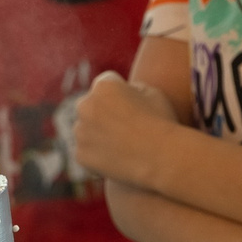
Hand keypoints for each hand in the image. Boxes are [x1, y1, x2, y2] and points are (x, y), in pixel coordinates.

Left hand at [71, 71, 177, 188]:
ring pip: (86, 128)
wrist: (161, 159)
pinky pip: (86, 151)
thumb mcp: (152, 93)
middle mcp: (85, 105)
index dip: (122, 92)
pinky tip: (117, 158)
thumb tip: (121, 92)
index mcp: (103, 86)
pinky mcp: (80, 155)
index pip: (107, 82)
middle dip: (104, 111)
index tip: (134, 105)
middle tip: (126, 127)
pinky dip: (97, 154)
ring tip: (123, 145)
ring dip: (98, 133)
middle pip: (92, 104)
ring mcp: (80, 132)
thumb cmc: (162, 123)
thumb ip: (131, 88)